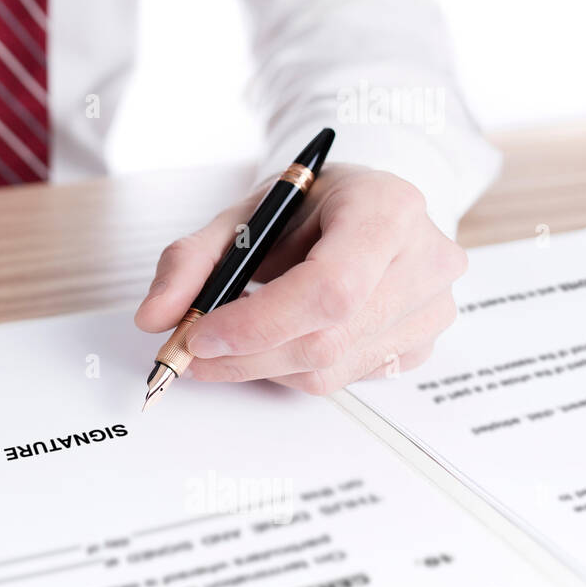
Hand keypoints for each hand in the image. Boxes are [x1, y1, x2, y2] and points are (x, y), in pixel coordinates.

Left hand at [135, 165, 466, 394]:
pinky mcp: (420, 346)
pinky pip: (343, 379)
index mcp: (387, 208)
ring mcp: (431, 308)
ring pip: (329, 369)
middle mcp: (424, 259)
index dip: (259, 322)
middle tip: (193, 351)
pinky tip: (279, 337)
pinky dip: (294, 368)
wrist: (362, 208)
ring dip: (264, 364)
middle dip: (246, 354)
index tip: (202, 336)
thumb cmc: (309, 207)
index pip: (329, 287)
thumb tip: (154, 317)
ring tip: (233, 336)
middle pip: (325, 337)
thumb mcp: (246, 214)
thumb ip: (191, 260)